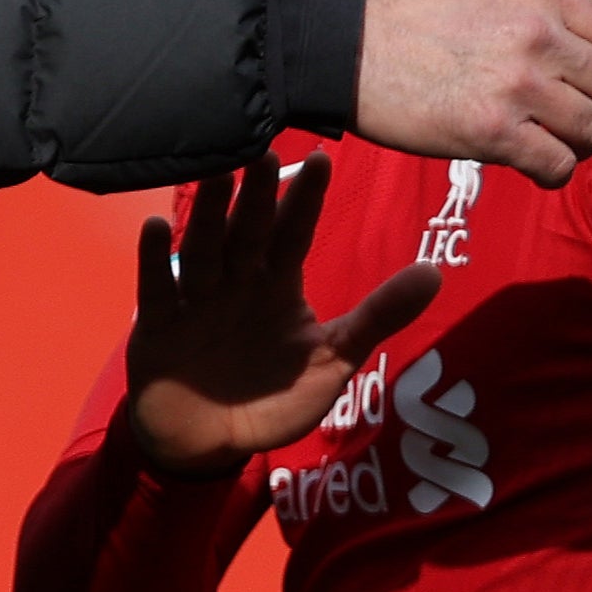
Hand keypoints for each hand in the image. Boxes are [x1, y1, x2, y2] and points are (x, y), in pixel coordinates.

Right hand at [127, 153, 441, 476]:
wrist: (206, 440)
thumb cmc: (270, 396)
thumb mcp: (332, 358)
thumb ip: (378, 315)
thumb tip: (436, 272)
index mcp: (277, 283)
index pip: (295, 233)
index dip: (307, 200)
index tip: (324, 159)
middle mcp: (236, 280)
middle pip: (248, 231)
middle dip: (256, 195)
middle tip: (263, 151)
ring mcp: (196, 298)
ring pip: (204, 248)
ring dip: (209, 214)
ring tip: (216, 173)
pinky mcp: (159, 322)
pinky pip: (156, 286)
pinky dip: (155, 258)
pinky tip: (156, 225)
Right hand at [355, 0, 591, 187]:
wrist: (345, 45)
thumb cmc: (404, 16)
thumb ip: (532, 8)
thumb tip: (571, 44)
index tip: (576, 78)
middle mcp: (539, 35)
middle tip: (562, 116)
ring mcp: (520, 85)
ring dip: (574, 142)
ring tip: (547, 142)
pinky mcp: (495, 132)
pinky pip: (558, 165)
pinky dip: (550, 172)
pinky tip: (531, 165)